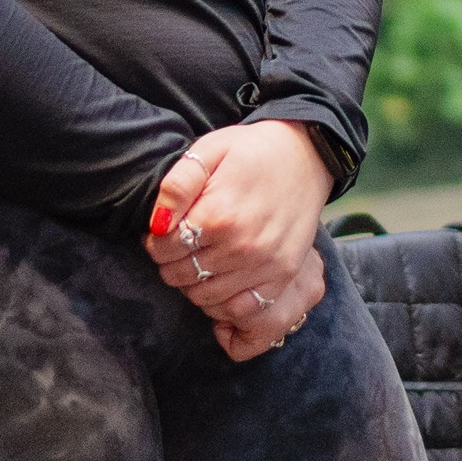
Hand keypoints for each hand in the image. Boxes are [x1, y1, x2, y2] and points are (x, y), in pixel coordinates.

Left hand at [149, 119, 331, 357]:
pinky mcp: (283, 275)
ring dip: (193, 283)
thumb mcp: (209, 150)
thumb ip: (177, 185)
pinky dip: (223, 304)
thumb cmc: (251, 151)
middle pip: (180, 276)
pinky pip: (241, 310)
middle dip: (171, 262)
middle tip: (180, 246)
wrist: (306, 155)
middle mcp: (242, 246)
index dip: (154, 242)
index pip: (163, 249)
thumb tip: (157, 223)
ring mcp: (265, 265)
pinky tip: (220, 281)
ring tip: (199, 260)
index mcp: (219, 215)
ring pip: (205, 297)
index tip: (163, 232)